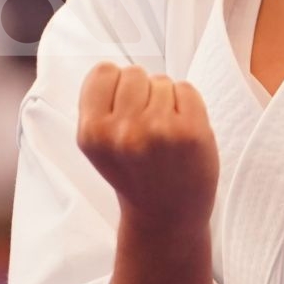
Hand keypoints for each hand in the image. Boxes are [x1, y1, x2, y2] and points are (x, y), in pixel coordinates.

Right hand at [76, 63, 219, 231]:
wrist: (166, 215)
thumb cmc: (135, 173)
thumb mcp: (100, 144)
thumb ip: (101, 106)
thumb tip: (118, 67)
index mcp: (92, 133)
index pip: (103, 71)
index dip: (116, 85)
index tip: (123, 108)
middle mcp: (122, 131)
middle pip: (134, 72)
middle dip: (142, 92)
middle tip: (146, 126)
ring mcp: (158, 130)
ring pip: (162, 80)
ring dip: (166, 100)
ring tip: (163, 133)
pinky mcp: (191, 131)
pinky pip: (187, 89)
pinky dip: (187, 104)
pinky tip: (181, 132)